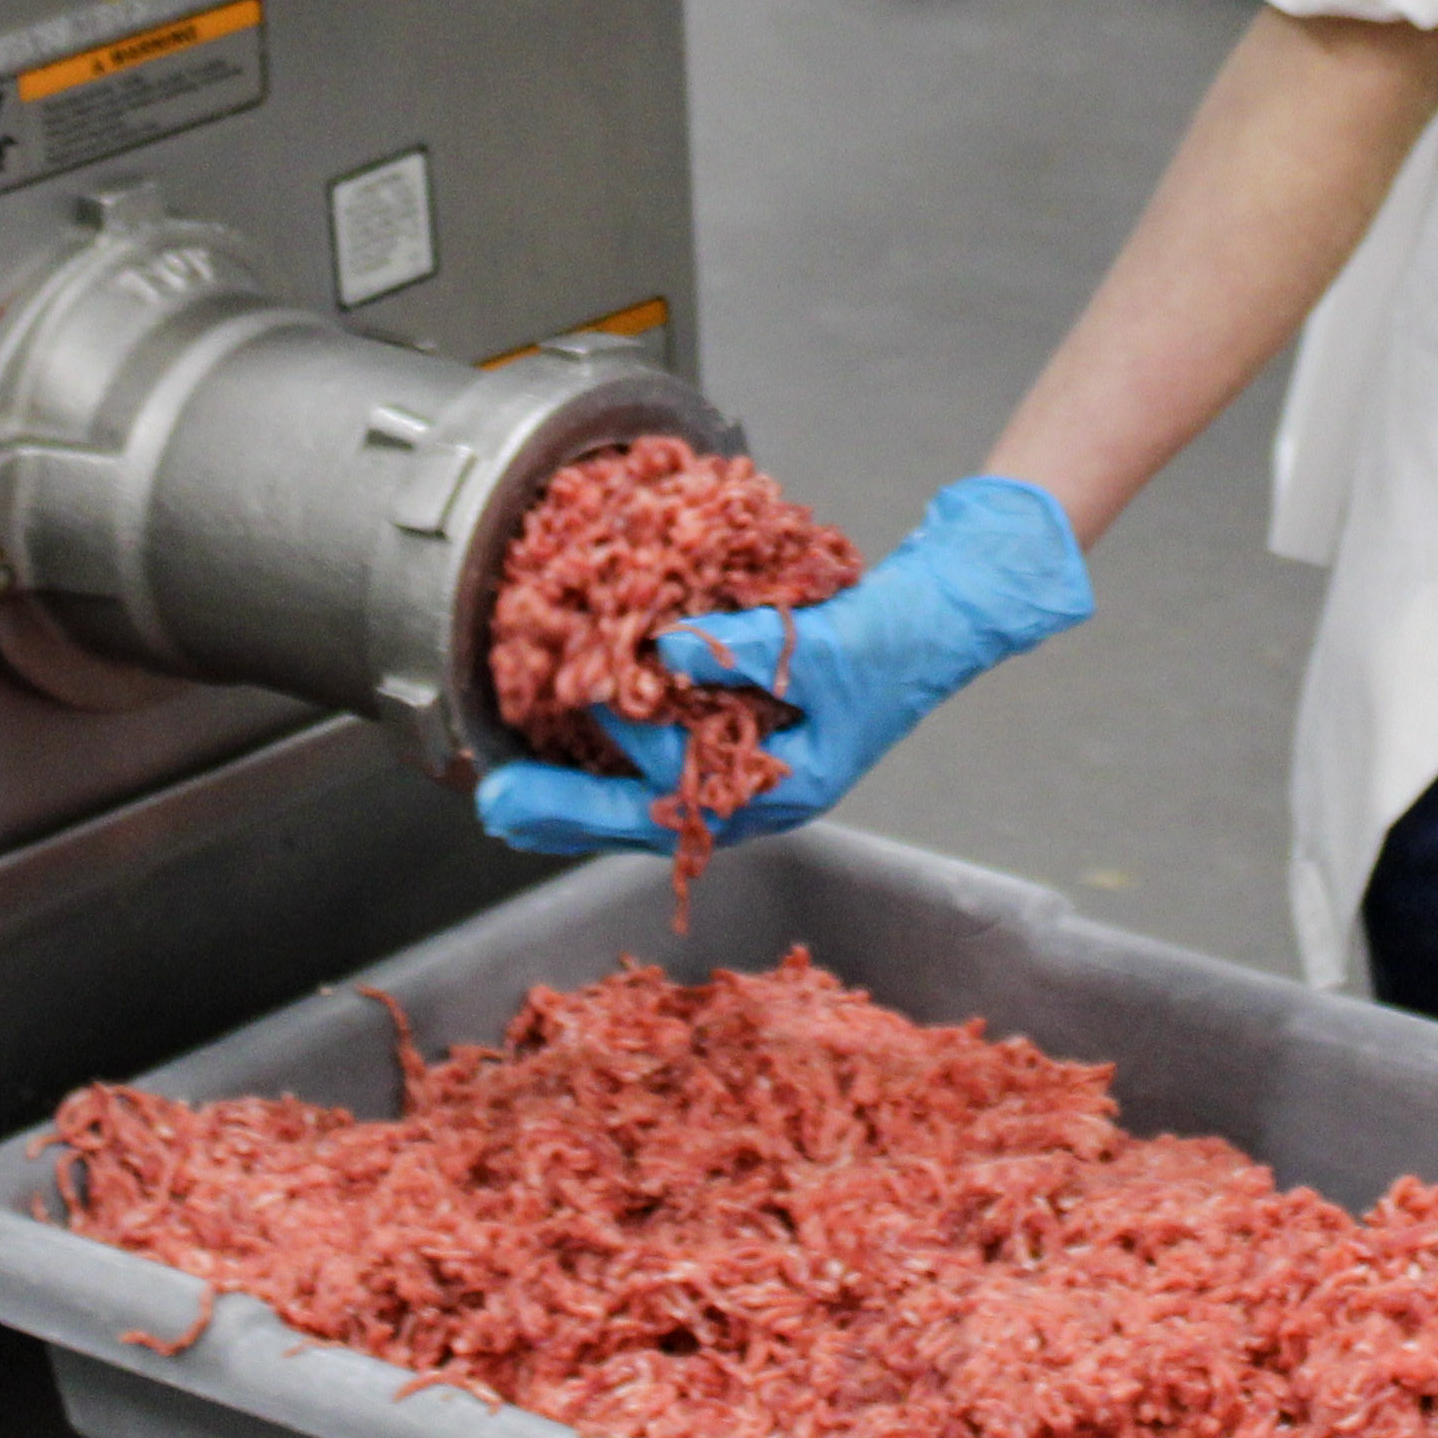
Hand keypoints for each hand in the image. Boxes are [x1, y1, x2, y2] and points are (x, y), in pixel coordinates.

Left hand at [468, 475, 1095, 854]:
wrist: (944, 616)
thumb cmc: (899, 641)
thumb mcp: (825, 646)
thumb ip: (741, 649)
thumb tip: (663, 650)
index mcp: (785, 791)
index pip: (683, 789)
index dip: (627, 753)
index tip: (587, 700)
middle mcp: (755, 795)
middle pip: (645, 822)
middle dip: (566, 814)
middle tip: (494, 802)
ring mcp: (743, 771)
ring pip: (644, 803)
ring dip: (576, 798)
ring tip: (508, 798)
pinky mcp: (736, 738)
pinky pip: (660, 766)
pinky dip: (610, 765)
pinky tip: (566, 757)